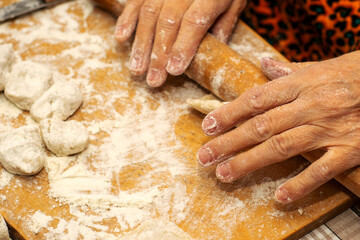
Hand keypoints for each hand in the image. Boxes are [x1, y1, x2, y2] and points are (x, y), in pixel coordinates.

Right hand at [114, 0, 246, 86]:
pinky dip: (127, 18)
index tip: (174, 70)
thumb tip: (209, 54)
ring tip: (137, 69)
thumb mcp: (235, 1)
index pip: (195, 21)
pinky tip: (121, 38)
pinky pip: (137, 0)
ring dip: (141, 43)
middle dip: (159, 53)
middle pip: (168, 21)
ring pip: (149, 13)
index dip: (183, 46)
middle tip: (154, 80)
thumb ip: (224, 24)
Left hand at [197, 51, 359, 203]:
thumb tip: (262, 62)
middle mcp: (310, 106)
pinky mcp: (350, 150)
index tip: (209, 127)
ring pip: (281, 148)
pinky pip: (321, 170)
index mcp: (301, 84)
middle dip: (229, 143)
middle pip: (261, 127)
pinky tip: (279, 197)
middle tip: (205, 157)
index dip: (230, 113)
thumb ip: (287, 69)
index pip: (256, 100)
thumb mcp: (319, 66)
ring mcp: (329, 129)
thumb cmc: (353, 74)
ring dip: (250, 162)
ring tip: (225, 174)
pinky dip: (300, 184)